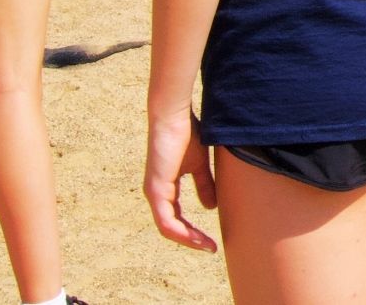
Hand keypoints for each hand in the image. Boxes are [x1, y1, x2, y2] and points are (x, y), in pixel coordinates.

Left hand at [144, 111, 217, 252]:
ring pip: (168, 228)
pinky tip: (194, 236)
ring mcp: (154, 193)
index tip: (211, 240)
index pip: (176, 218)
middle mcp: (156, 194)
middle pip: (172, 228)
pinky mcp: (156, 189)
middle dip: (192, 240)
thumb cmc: (187, 134)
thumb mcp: (199, 165)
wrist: (176, 117)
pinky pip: (166, 220)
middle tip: (211, 248)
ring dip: (188, 239)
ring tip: (207, 245)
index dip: (193, 231)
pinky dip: (180, 231)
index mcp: (165, 189)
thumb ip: (204, 184)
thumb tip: (210, 207)